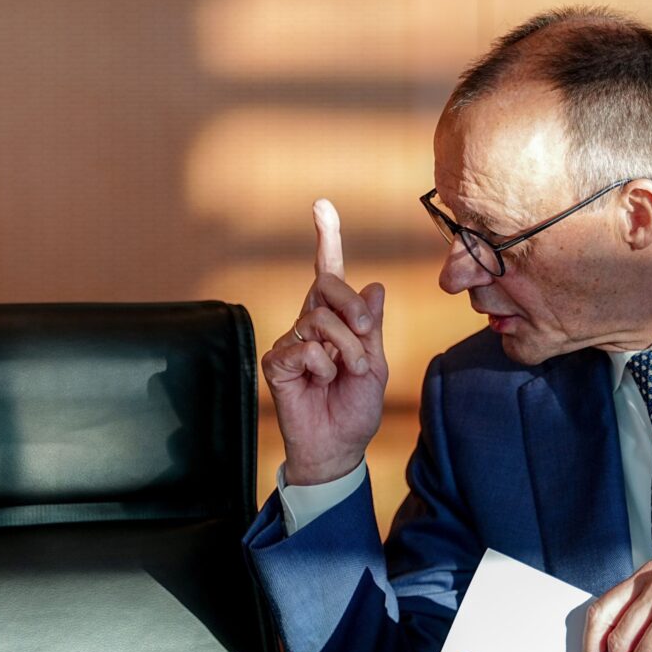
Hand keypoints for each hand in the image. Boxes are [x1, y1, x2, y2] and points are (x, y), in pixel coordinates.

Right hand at [262, 199, 387, 485]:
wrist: (337, 446)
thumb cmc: (355, 407)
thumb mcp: (375, 363)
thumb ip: (371, 327)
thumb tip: (374, 285)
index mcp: (335, 320)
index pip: (328, 274)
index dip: (326, 239)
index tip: (321, 205)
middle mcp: (309, 325)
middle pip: (326, 288)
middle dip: (352, 308)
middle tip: (366, 335)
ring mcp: (290, 342)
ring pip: (319, 321)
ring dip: (345, 349)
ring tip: (348, 374)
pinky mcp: (276, 363)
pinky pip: (303, 348)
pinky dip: (321, 365)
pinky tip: (320, 382)